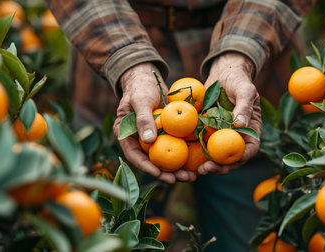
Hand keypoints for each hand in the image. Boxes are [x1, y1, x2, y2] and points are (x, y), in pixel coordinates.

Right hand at [113, 62, 196, 182]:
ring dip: (177, 169)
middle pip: (151, 162)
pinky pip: (175, 148)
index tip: (159, 174)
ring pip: (165, 158)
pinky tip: (197, 163)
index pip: (134, 156)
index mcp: (127, 135)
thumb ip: (144, 119)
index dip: (146, 167)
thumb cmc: (141, 87)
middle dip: (165, 174)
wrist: (149, 79)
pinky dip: (184, 156)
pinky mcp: (165, 136)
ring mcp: (153, 140)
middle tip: (180, 179)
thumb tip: (149, 141)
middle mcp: (139, 141)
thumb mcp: (141, 100)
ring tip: (192, 176)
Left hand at [198, 52, 261, 174]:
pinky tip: (185, 157)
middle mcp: (237, 136)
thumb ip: (244, 107)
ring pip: (216, 156)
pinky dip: (196, 153)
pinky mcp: (208, 131)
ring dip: (207, 165)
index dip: (239, 159)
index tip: (226, 162)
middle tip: (206, 169)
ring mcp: (221, 135)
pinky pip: (203, 145)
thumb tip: (240, 126)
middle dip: (220, 167)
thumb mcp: (245, 90)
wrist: (222, 73)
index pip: (249, 149)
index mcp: (250, 130)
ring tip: (196, 170)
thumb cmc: (238, 79)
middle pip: (231, 158)